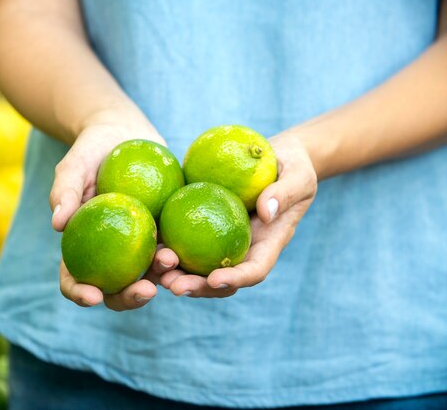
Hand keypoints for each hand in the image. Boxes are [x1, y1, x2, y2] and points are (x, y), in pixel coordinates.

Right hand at [49, 122, 177, 310]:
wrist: (125, 134)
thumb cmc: (91, 150)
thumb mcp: (74, 165)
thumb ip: (65, 192)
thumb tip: (57, 224)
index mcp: (82, 246)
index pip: (74, 278)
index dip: (80, 293)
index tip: (93, 296)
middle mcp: (111, 253)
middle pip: (116, 289)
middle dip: (129, 298)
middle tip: (145, 291)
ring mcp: (140, 245)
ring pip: (150, 274)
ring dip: (163, 277)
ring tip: (171, 263)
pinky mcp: (166, 231)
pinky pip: (176, 247)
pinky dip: (184, 254)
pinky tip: (195, 252)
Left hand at [159, 133, 317, 296]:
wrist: (276, 158)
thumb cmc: (293, 167)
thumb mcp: (298, 176)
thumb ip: (284, 193)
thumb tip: (266, 213)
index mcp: (267, 244)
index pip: (253, 270)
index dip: (235, 279)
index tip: (215, 279)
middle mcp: (242, 248)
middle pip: (220, 279)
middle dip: (198, 288)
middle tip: (174, 286)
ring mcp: (221, 239)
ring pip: (198, 266)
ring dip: (177, 274)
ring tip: (155, 274)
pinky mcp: (204, 225)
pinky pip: (184, 239)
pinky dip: (167, 246)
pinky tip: (148, 245)